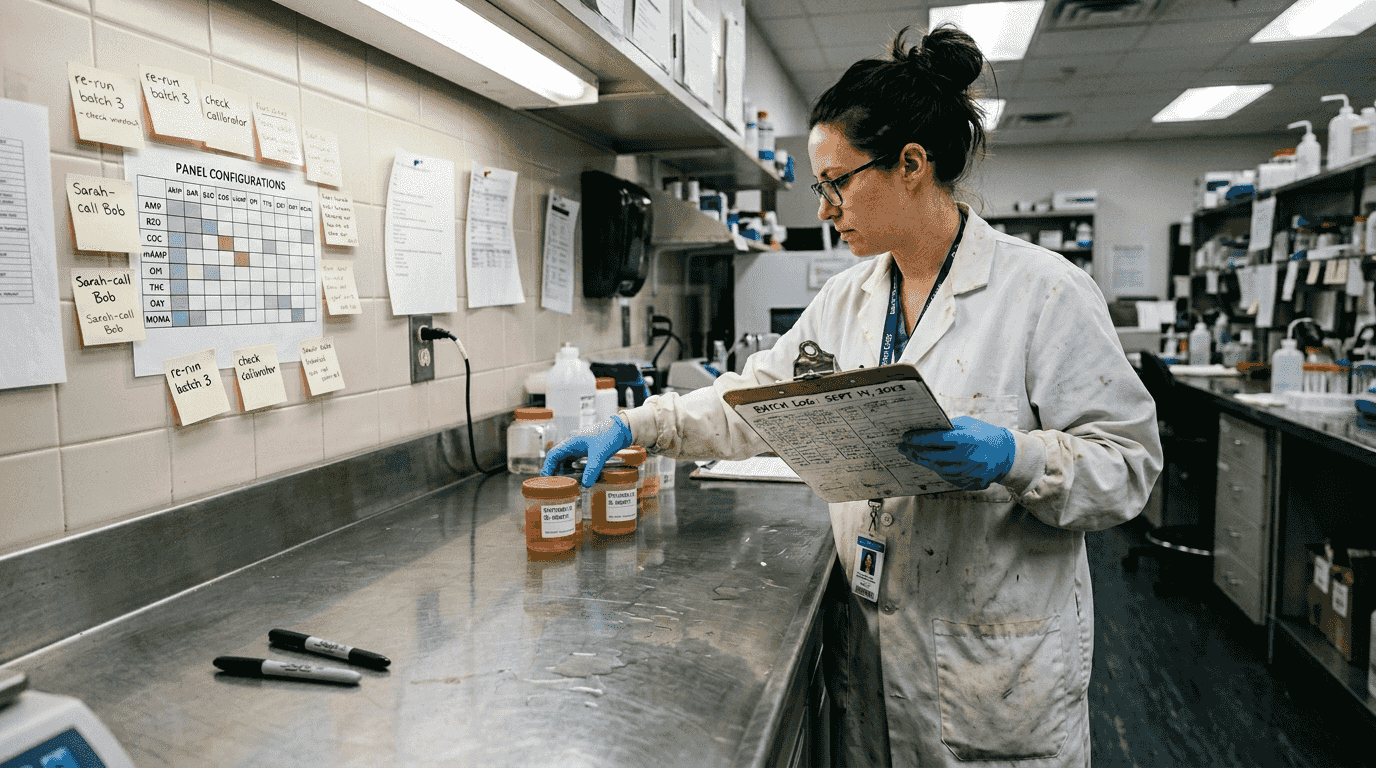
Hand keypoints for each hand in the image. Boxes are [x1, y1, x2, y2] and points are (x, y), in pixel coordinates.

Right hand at [542, 417, 633, 486]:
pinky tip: (576, 477)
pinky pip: (575, 460)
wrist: (622, 429)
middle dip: (554, 472)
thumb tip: (585, 484)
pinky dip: (572, 469)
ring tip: (564, 484)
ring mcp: (580, 447)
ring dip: (563, 471)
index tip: (546, 479)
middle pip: (558, 459)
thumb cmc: (609, 436)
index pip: (553, 455)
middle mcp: (573, 444)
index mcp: (571, 442)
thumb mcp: (600, 454)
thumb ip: (592, 469)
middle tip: (554, 485)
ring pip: (566, 460)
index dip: (548, 467)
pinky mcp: (587, 450)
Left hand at [897, 415, 1015, 490]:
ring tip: (912, 454)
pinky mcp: (968, 483)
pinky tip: (929, 462)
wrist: (1006, 456)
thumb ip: (949, 427)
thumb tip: (925, 428)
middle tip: (902, 447)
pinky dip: (936, 468)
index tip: (905, 437)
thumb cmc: (985, 436)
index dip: (918, 439)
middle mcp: (967, 458)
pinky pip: (946, 476)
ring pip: (937, 468)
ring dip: (922, 461)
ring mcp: (967, 473)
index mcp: (967, 439)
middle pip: (933, 456)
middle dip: (914, 451)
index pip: (936, 439)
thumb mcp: (969, 425)